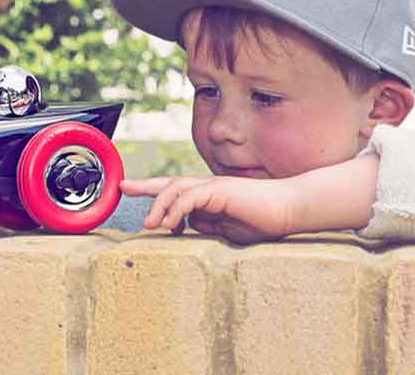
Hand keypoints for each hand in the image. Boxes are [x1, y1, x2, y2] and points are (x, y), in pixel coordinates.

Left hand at [119, 176, 296, 244]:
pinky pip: (192, 198)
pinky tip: (170, 224)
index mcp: (208, 195)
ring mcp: (214, 186)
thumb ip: (207, 225)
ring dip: (160, 205)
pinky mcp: (221, 190)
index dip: (152, 189)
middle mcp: (208, 187)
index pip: (175, 190)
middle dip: (145, 186)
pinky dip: (177, 209)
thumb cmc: (264, 220)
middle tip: (124, 188)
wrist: (290, 209)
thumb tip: (185, 225)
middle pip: (170, 184)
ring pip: (177, 188)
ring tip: (150, 224)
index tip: (130, 188)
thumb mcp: (228, 230)